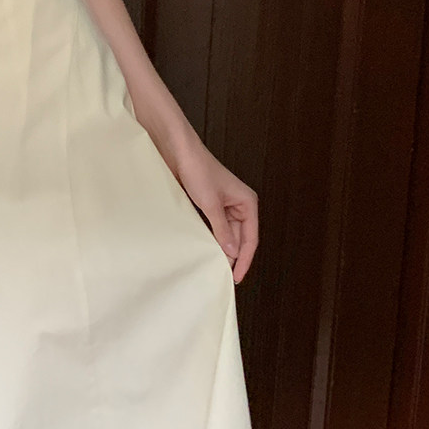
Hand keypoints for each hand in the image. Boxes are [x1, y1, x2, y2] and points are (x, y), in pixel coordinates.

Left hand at [172, 144, 260, 283]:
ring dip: (221, 248)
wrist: (178, 151)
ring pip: (227, 234)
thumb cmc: (197, 169)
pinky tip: (205, 248)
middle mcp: (239, 204)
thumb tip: (232, 252)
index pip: (251, 239)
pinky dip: (211, 238)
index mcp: (247, 202)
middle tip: (223, 275)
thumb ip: (222, 229)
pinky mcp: (210, 204)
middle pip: (240, 238)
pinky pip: (215, 227)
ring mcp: (224, 205)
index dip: (245, 259)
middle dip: (233, 256)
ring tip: (214, 265)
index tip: (236, 276)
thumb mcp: (211, 204)